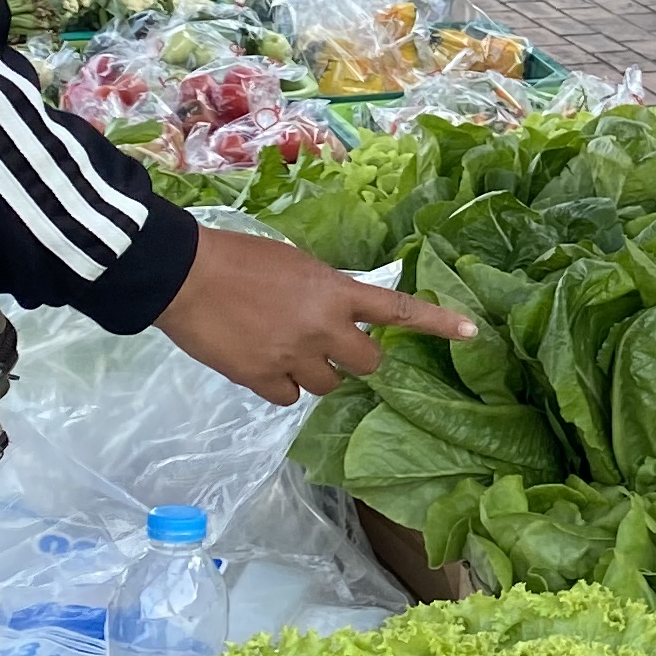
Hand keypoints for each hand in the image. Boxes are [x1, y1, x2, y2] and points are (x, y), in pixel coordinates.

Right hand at [155, 225, 473, 404]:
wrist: (185, 273)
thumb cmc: (239, 257)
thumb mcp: (296, 264)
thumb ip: (325, 292)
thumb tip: (336, 314)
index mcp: (334, 292)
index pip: (397, 310)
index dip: (436, 322)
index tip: (471, 332)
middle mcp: (323, 328)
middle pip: (367, 365)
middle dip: (355, 359)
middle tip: (332, 346)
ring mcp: (293, 357)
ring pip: (327, 386)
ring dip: (316, 373)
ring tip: (287, 349)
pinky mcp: (261, 379)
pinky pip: (288, 398)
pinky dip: (281, 385)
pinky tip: (263, 363)